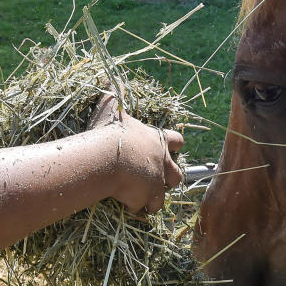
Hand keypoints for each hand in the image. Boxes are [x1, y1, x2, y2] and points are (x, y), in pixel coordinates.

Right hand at [90, 94, 183, 213]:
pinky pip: (145, 207)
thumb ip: (115, 94)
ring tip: (141, 199)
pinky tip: (126, 206)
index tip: (172, 147)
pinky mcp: (146, 198)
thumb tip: (110, 78)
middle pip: (178, 174)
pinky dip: (137, 207)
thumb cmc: (110, 131)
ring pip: (163, 196)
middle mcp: (161, 162)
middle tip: (156, 178)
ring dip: (154, 198)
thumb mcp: (113, 107)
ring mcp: (156, 182)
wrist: (107, 158)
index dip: (175, 144)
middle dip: (170, 177)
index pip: (177, 140)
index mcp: (156, 140)